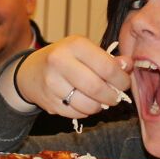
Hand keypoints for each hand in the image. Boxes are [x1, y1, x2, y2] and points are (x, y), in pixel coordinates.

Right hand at [15, 36, 131, 118]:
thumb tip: (128, 65)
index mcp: (75, 45)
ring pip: (87, 104)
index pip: (107, 67)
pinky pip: (77, 113)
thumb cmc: (65, 59)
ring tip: (101, 101)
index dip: (121, 80)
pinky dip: (86, 112)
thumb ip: (109, 59)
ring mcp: (52, 83)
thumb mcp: (86, 52)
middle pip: (96, 88)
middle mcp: (60, 61)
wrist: (31, 72)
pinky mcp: (49, 102)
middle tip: (115, 97)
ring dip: (100, 107)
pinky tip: (85, 104)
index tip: (124, 84)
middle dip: (112, 96)